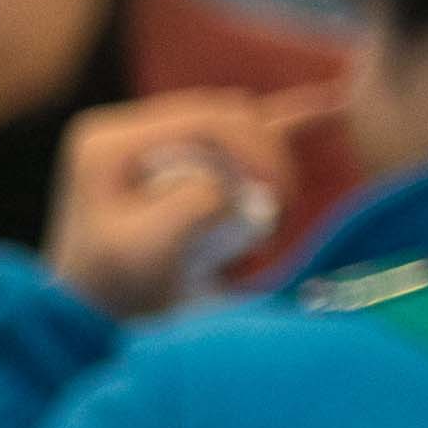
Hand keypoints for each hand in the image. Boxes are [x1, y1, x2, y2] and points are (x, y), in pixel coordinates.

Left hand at [47, 82, 339, 318]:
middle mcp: (124, 130)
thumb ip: (185, 208)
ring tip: (275, 210)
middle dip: (264, 157)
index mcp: (107, 142)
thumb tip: (225, 187)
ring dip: (265, 162)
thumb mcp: (140, 252)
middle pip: (223, 117)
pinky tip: (332, 106)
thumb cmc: (112, 293)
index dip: (253, 146)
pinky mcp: (177, 157)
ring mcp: (150, 140)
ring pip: (235, 126)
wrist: (95, 320)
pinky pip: (236, 131)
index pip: (201, 118)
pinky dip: (284, 120)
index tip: (279, 193)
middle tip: (281, 211)